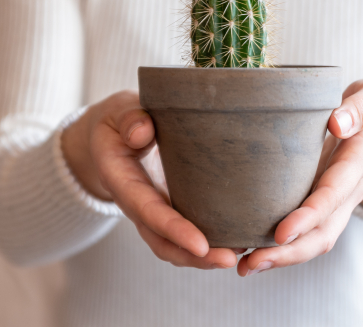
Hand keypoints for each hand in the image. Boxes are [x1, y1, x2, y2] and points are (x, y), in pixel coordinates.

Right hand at [61, 90, 240, 269]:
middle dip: (194, 256)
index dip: (173, 229)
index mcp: (122, 179)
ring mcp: (152, 207)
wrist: (112, 134)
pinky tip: (233, 240)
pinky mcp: (167, 205)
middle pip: (161, 240)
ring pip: (172, 243)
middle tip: (230, 260)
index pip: (147, 210)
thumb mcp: (118, 112)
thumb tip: (143, 132)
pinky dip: (205, 242)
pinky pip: (182, 231)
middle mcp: (136, 202)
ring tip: (240, 254)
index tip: (200, 245)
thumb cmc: (118, 121)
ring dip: (202, 256)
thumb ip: (129, 119)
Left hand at [237, 79, 362, 276]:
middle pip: (327, 228)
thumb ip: (362, 108)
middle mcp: (351, 186)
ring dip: (285, 257)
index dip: (312, 212)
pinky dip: (286, 247)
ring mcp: (341, 201)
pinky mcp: (329, 205)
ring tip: (246, 266)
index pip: (337, 189)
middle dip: (292, 250)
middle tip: (252, 261)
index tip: (282, 231)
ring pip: (319, 238)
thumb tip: (338, 123)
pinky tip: (254, 251)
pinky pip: (312, 232)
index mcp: (362, 156)